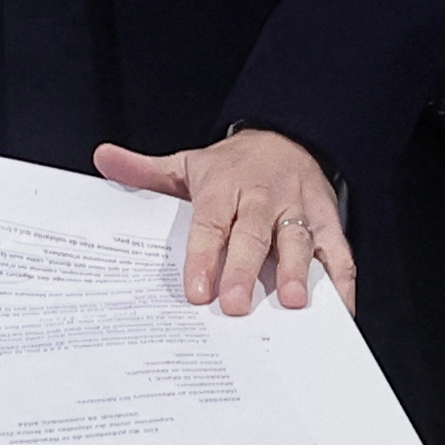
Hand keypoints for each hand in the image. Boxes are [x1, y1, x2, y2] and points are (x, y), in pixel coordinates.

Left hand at [94, 127, 351, 314]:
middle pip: (253, 233)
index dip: (203, 256)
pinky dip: (341, 280)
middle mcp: (262, 197)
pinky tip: (341, 309)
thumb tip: (103, 159)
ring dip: (297, 270)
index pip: (210, 222)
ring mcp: (298, 208)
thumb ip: (146, 170)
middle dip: (244, 269)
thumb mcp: (190, 163)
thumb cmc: (233, 166)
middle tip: (235, 306)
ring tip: (292, 302)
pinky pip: (338, 249)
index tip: (195, 290)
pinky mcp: (327, 219)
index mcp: (224, 185)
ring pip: (298, 239)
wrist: (288, 135)